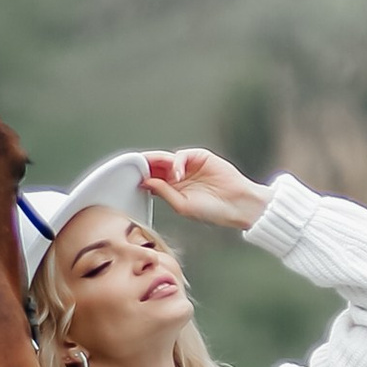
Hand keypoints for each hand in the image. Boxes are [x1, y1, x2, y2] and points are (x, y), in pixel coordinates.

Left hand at [145, 148, 269, 232]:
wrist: (237, 204)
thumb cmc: (213, 210)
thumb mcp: (182, 205)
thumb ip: (164, 192)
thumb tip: (146, 181)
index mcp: (172, 189)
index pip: (152, 179)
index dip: (142, 176)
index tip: (130, 176)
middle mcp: (179, 176)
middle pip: (157, 166)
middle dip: (146, 164)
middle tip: (134, 164)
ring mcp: (189, 166)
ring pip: (167, 158)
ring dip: (157, 161)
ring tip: (149, 165)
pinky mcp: (200, 157)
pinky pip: (182, 155)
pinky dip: (176, 162)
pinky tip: (177, 174)